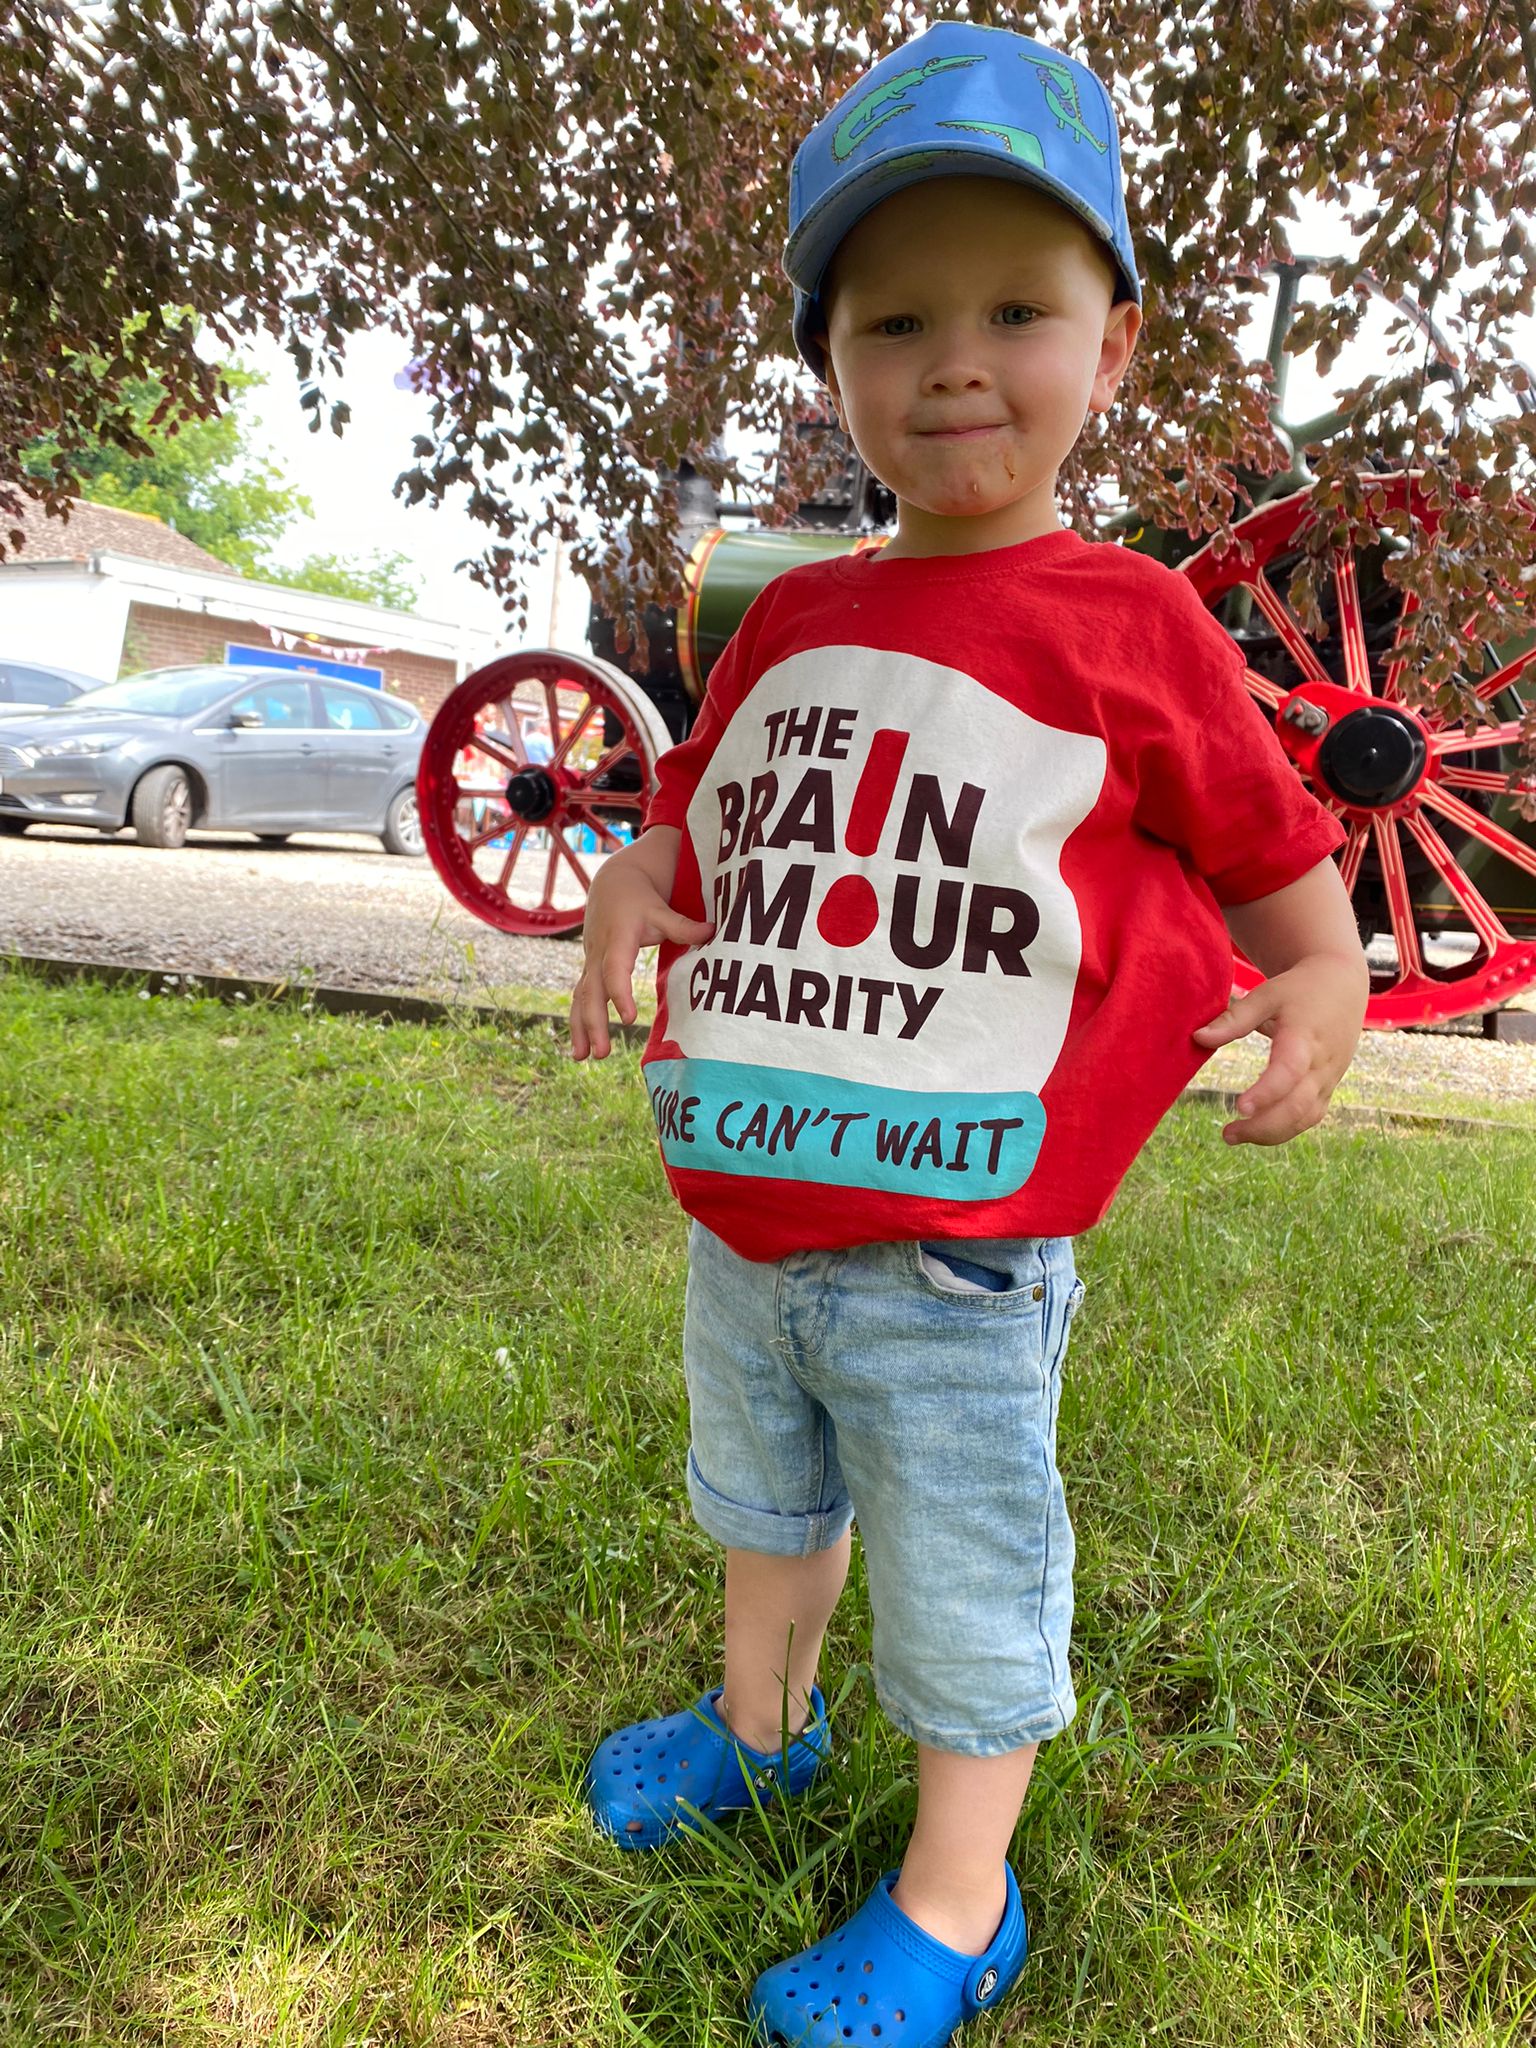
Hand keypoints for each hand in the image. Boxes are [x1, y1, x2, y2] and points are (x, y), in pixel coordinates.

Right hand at [569, 841, 713, 1059]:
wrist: (613, 885)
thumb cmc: (641, 900)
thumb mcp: (662, 910)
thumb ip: (683, 925)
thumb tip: (712, 931)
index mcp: (617, 940)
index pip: (614, 970)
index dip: (619, 994)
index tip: (628, 1019)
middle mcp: (599, 954)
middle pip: (591, 992)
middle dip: (594, 1023)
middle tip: (603, 1053)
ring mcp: (591, 963)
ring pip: (580, 998)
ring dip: (579, 1028)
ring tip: (581, 1058)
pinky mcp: (589, 971)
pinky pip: (580, 999)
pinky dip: (578, 1023)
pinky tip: (580, 1049)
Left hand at [1191, 952, 1366, 1144]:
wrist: (1343, 986)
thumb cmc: (1299, 990)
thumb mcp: (1267, 995)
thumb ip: (1234, 1019)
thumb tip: (1197, 1038)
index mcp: (1305, 1037)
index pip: (1289, 1071)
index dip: (1266, 1092)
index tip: (1240, 1108)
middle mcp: (1321, 1063)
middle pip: (1298, 1106)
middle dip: (1263, 1126)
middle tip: (1226, 1134)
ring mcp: (1328, 1078)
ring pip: (1306, 1117)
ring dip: (1271, 1134)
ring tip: (1233, 1136)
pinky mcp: (1329, 1087)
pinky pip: (1310, 1116)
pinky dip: (1285, 1129)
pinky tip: (1257, 1131)